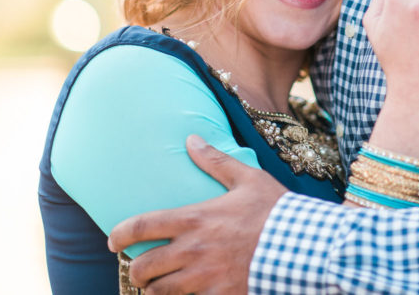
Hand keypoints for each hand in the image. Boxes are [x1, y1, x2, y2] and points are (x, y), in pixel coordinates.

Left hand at [108, 135, 286, 293]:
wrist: (305, 247)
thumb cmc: (276, 210)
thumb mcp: (248, 178)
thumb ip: (215, 161)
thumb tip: (191, 138)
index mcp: (195, 219)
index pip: (143, 226)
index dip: (120, 235)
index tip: (113, 242)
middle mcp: (194, 251)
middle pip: (145, 267)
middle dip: (136, 270)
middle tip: (139, 268)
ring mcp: (206, 278)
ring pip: (161, 293)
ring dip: (155, 290)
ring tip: (158, 286)